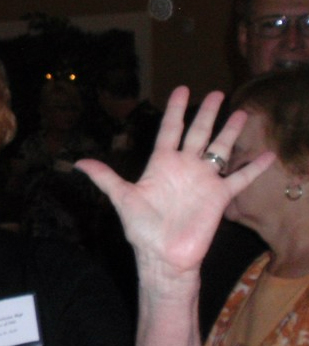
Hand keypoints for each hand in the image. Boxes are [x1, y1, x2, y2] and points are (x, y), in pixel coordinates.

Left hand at [76, 87, 274, 276]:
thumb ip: (105, 178)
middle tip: (217, 93)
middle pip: (198, 134)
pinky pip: (240, 178)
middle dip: (207, 114)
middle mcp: (184, 168)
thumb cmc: (141, 229)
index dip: (175, 111)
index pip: (169, 130)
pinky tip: (268, 155)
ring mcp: (203, 181)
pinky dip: (254, 167)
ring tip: (243, 112)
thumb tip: (78, 163)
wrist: (163, 256)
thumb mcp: (122, 198)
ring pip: (221, 149)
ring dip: (231, 132)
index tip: (181, 89)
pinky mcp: (219, 197)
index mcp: (161, 165)